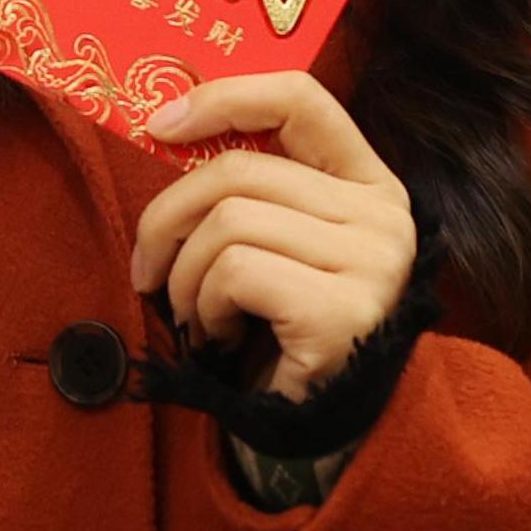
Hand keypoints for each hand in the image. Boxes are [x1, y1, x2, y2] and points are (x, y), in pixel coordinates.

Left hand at [128, 72, 417, 403]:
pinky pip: (234, 274)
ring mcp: (371, 264)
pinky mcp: (340, 313)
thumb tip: (168, 126)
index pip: (301, 100)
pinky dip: (204, 307)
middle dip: (167, 219)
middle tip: (148, 268)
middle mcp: (383, 217)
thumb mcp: (280, 245)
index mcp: (370, 184)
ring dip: (186, 277)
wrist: (326, 433)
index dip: (225, 97)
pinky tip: (218, 337)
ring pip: (228, 223)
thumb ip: (252, 190)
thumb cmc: (286, 332)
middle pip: (240, 170)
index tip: (162, 123)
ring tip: (198, 315)